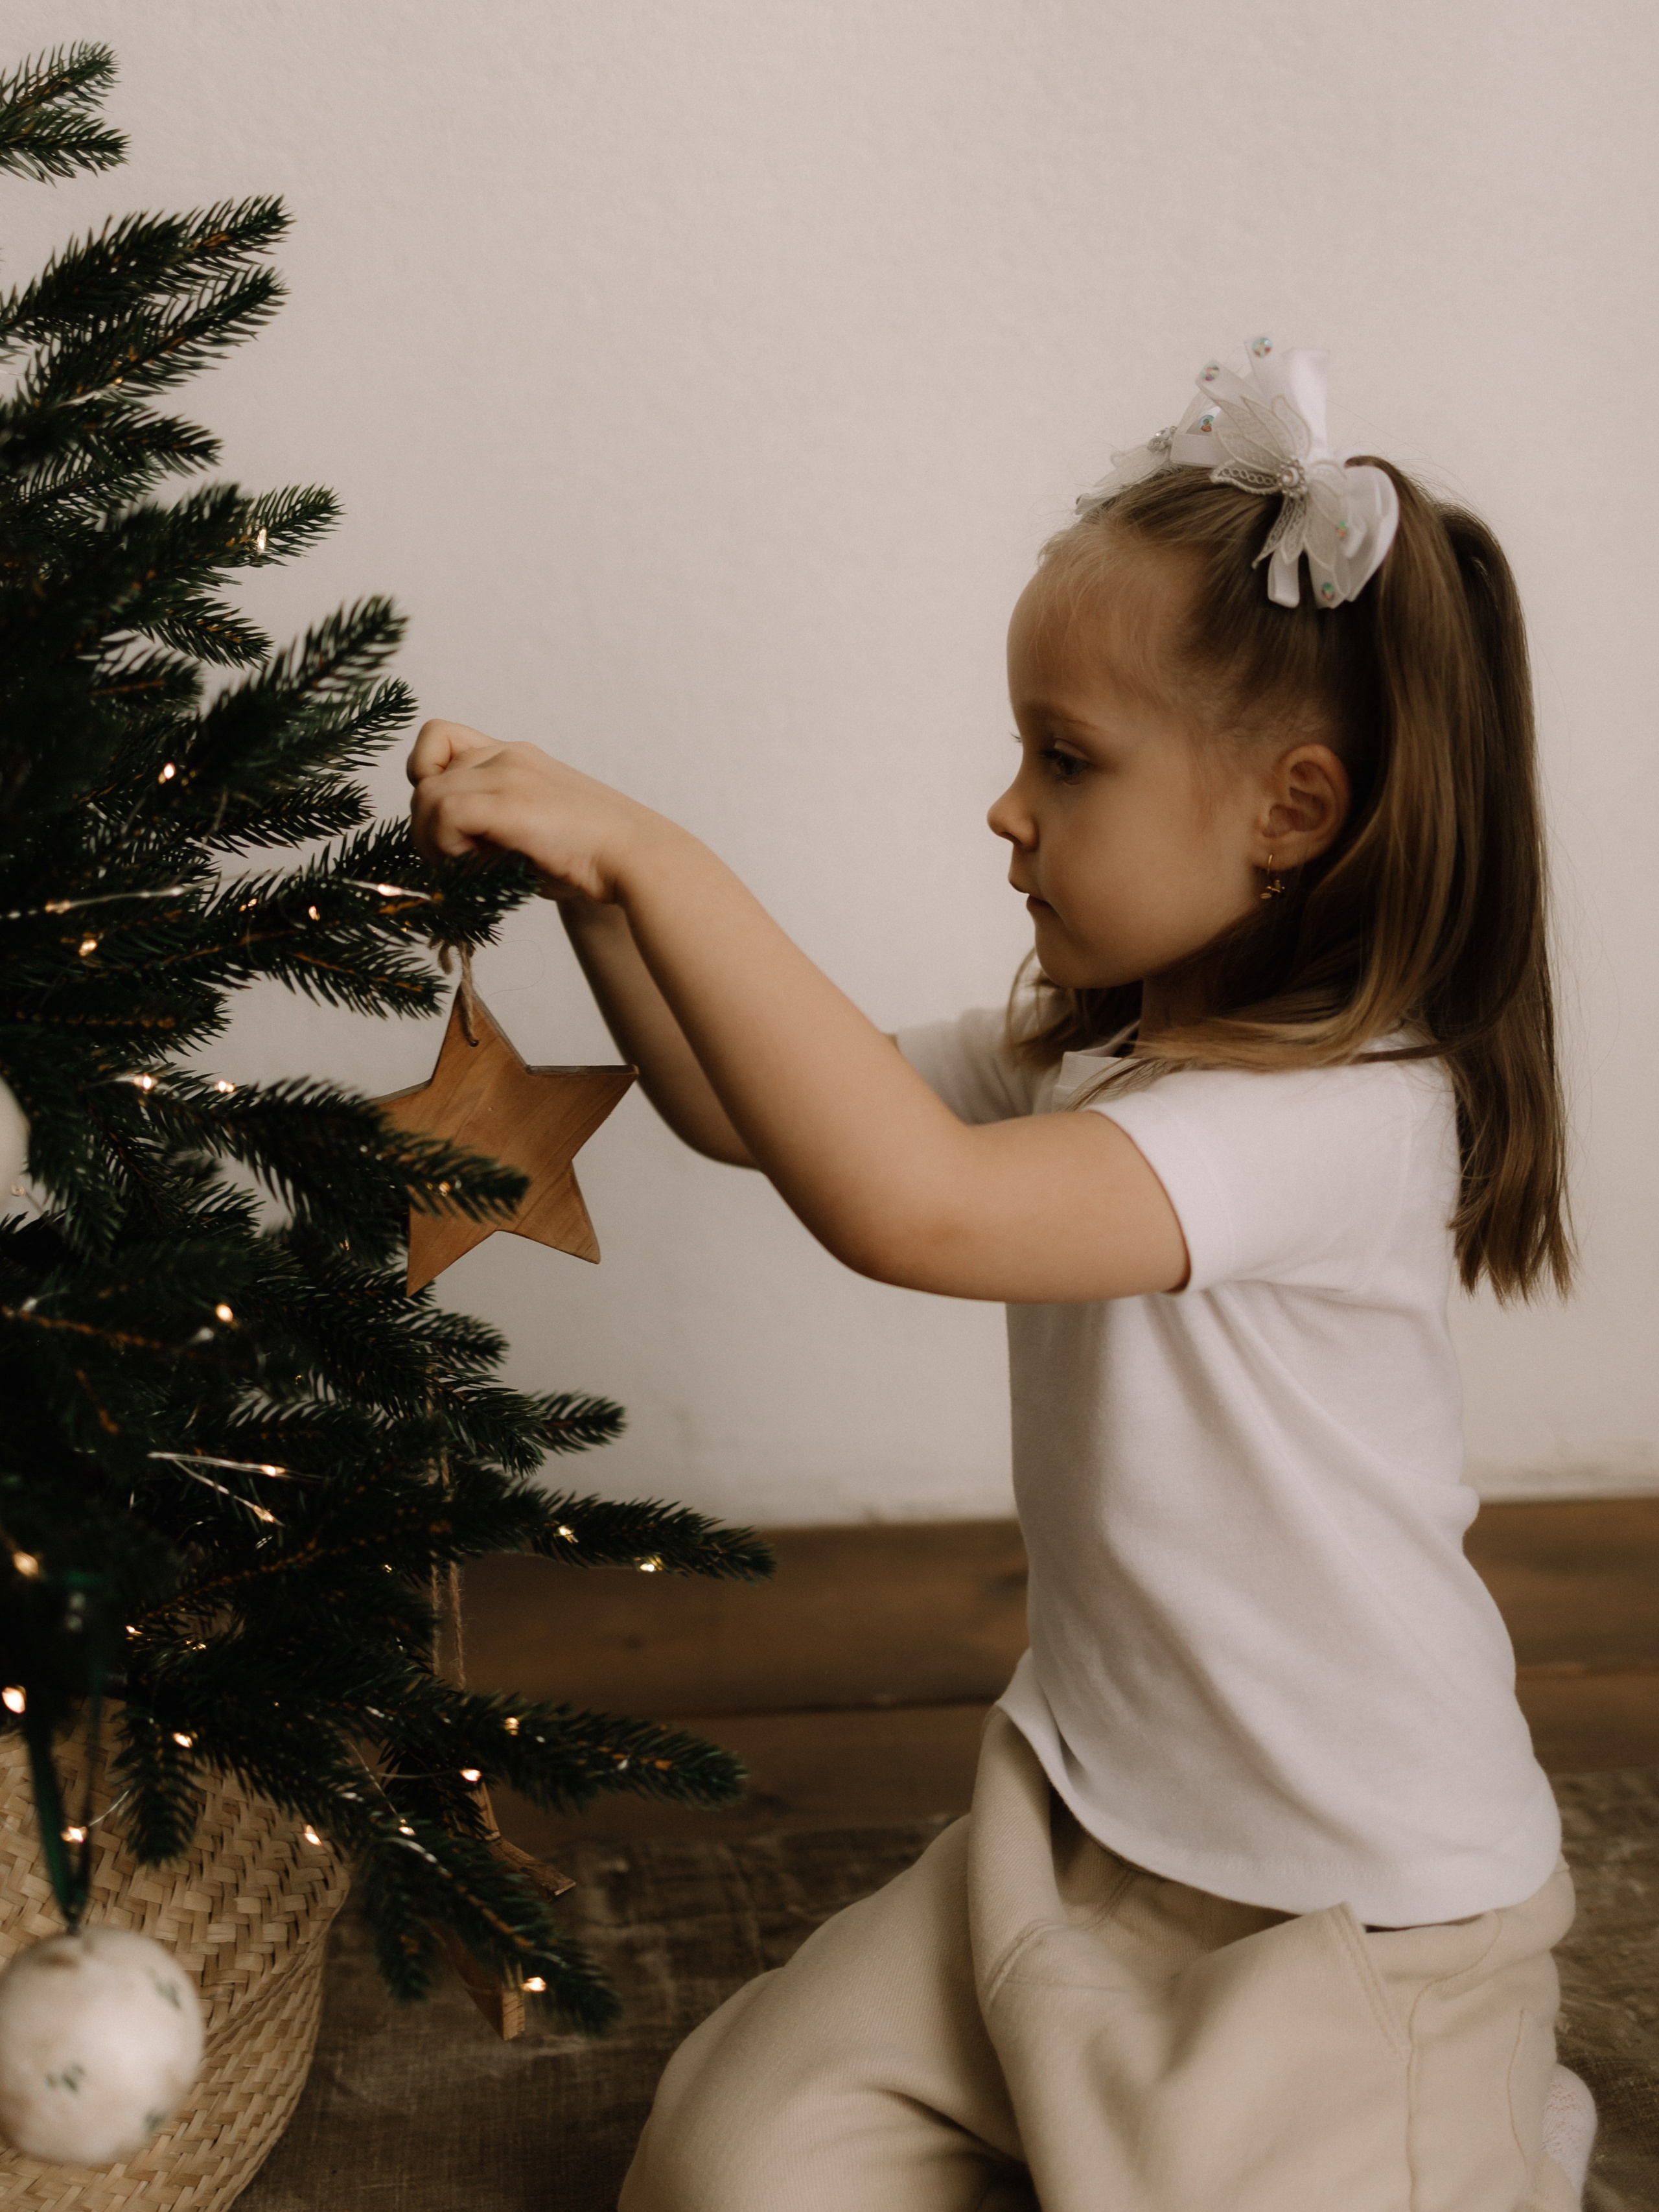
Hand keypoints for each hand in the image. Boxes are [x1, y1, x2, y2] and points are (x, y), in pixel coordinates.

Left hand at [406, 719, 663, 903]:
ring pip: (426, 795)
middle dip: (427, 825)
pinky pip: (442, 813)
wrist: (639, 860)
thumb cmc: (593, 860)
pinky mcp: (510, 801)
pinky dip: (446, 846)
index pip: (439, 738)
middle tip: (457, 861)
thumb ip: (494, 830)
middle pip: (424, 774)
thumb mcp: (534, 833)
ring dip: (433, 840)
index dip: (424, 775)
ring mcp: (509, 773)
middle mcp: (508, 755)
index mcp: (516, 757)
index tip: (443, 819)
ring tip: (468, 868)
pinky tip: (478, 867)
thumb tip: (448, 857)